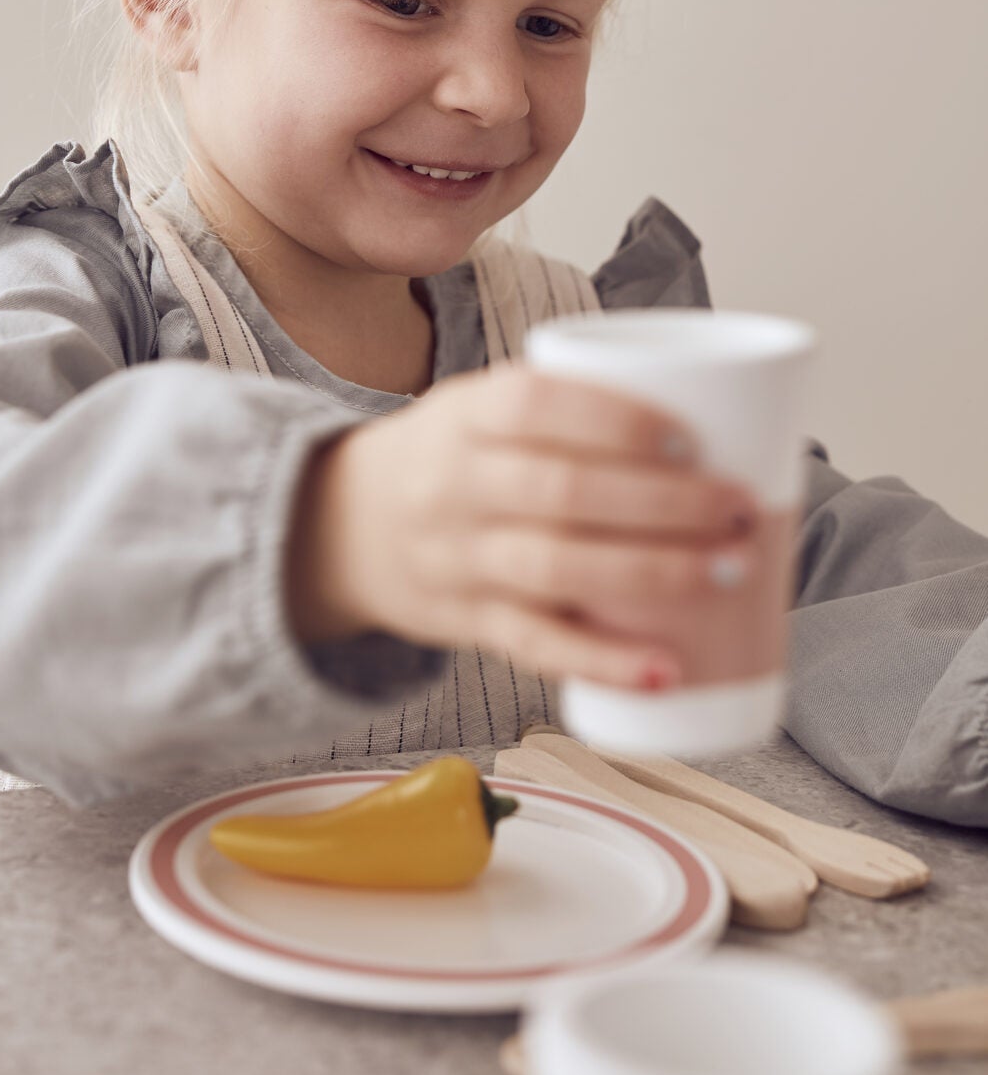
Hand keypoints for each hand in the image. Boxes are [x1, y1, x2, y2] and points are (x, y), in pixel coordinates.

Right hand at [286, 360, 760, 689]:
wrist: (336, 524)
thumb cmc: (449, 455)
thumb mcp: (479, 404)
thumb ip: (569, 404)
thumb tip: (720, 407)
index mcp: (466, 415)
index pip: (536, 407)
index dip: (614, 421)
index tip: (688, 435)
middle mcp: (457, 486)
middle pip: (562, 493)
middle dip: (663, 503)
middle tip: (738, 507)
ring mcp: (460, 560)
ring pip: (556, 570)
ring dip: (652, 573)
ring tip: (730, 569)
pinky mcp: (469, 624)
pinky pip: (537, 647)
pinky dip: (603, 662)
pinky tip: (666, 669)